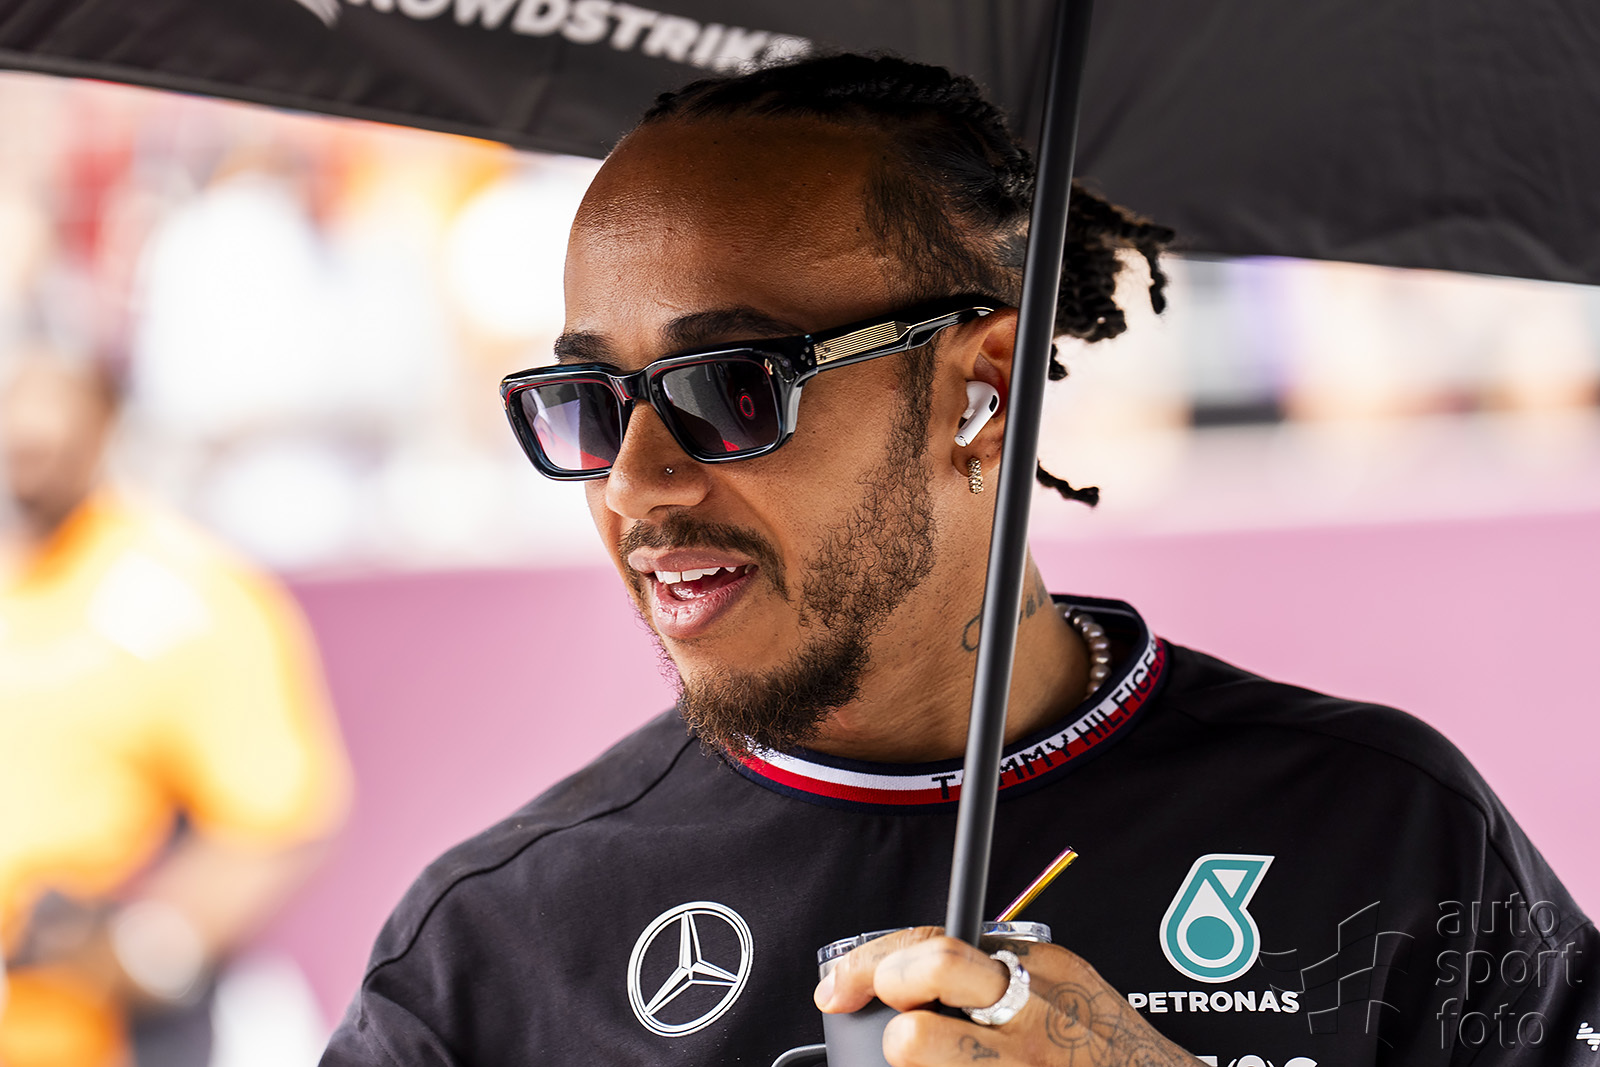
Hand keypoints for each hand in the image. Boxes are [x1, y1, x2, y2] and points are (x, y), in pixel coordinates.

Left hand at [814, 927, 1199, 1066]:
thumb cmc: (1111, 1055)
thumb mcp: (1067, 991)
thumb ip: (999, 976)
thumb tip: (907, 973)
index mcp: (1040, 972)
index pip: (934, 945)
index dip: (872, 964)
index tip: (839, 986)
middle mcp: (1033, 1018)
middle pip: (926, 987)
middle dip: (893, 1011)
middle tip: (896, 1033)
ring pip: (919, 1047)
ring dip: (913, 1060)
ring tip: (936, 1064)